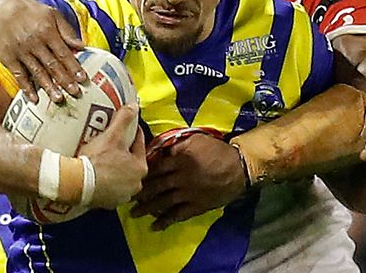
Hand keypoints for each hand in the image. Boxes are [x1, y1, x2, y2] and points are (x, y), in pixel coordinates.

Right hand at [0, 0, 85, 102]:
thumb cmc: (29, 10)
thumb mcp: (51, 13)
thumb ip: (66, 30)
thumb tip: (82, 46)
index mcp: (47, 31)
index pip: (63, 53)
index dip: (74, 66)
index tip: (83, 78)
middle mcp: (34, 43)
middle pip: (52, 65)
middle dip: (65, 80)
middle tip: (75, 93)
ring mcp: (20, 51)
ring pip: (37, 72)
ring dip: (48, 87)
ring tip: (58, 99)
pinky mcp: (8, 58)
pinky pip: (19, 75)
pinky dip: (26, 88)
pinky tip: (34, 99)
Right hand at [79, 105, 147, 209]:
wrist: (77, 183)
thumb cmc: (97, 160)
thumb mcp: (112, 136)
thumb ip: (124, 119)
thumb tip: (133, 106)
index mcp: (140, 167)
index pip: (139, 144)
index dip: (132, 132)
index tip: (125, 127)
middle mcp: (135, 184)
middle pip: (131, 162)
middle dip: (123, 153)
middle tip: (112, 144)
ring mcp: (122, 195)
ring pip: (121, 176)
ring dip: (115, 168)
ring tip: (103, 158)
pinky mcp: (109, 203)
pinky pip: (110, 188)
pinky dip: (106, 181)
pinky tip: (97, 174)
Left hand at [131, 133, 245, 230]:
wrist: (238, 167)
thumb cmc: (216, 150)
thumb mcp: (195, 139)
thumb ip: (177, 144)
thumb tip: (160, 149)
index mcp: (179, 160)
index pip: (155, 167)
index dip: (142, 173)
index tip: (130, 176)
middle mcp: (181, 178)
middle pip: (156, 186)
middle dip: (140, 193)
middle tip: (126, 197)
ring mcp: (188, 194)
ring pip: (163, 202)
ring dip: (147, 209)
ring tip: (134, 214)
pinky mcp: (196, 206)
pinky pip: (177, 216)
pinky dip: (165, 222)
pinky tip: (154, 227)